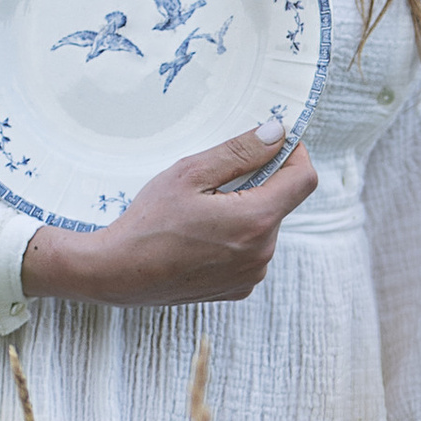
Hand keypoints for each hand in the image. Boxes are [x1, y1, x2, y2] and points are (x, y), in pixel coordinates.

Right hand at [21, 128, 317, 307]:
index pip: (304, 178)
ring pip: (264, 226)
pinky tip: (200, 236)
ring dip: (245, 210)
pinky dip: (235, 237)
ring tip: (200, 211)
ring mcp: (252, 274)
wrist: (117, 274)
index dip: (293, 154)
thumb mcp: (190, 173)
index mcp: (256, 220)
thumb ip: (239, 151)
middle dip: (259, 183)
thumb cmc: (147, 224)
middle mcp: (263, 252)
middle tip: (216, 179)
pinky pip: (250, 251)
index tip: (273, 142)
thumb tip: (277, 133)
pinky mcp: (238, 288)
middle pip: (281, 201)